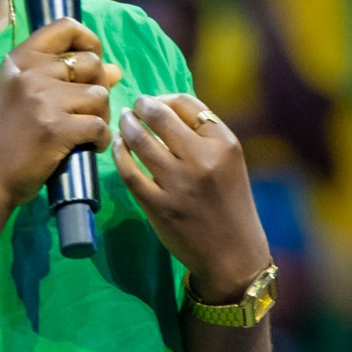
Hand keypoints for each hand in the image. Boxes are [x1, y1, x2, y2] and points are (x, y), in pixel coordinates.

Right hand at [0, 17, 120, 212]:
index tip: (91, 65)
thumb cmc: (7, 138)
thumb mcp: (26, 97)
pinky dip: (101, 140)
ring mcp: (43, 100)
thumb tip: (114, 69)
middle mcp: (31, 73)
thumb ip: (65, 78)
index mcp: (20, 59)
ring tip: (84, 133)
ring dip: (101, 117)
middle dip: (99, 88)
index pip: (66, 26)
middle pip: (92, 64)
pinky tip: (86, 148)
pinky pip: (100, 126)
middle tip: (87, 112)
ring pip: (100, 96)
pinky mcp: (56, 129)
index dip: (89, 42)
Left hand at [111, 92, 270, 297]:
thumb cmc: (230, 204)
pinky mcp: (159, 205)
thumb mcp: (230, 162)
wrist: (233, 253)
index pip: (187, 103)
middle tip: (133, 106)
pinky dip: (120, 154)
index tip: (154, 103)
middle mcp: (203, 159)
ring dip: (126, 125)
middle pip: (160, 116)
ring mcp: (179, 183)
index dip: (164, 98)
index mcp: (225, 144)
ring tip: (122, 122)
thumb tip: (165, 108)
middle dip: (141, 105)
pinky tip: (119, 147)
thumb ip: (204, 136)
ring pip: (141, 140)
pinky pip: (129, 171)